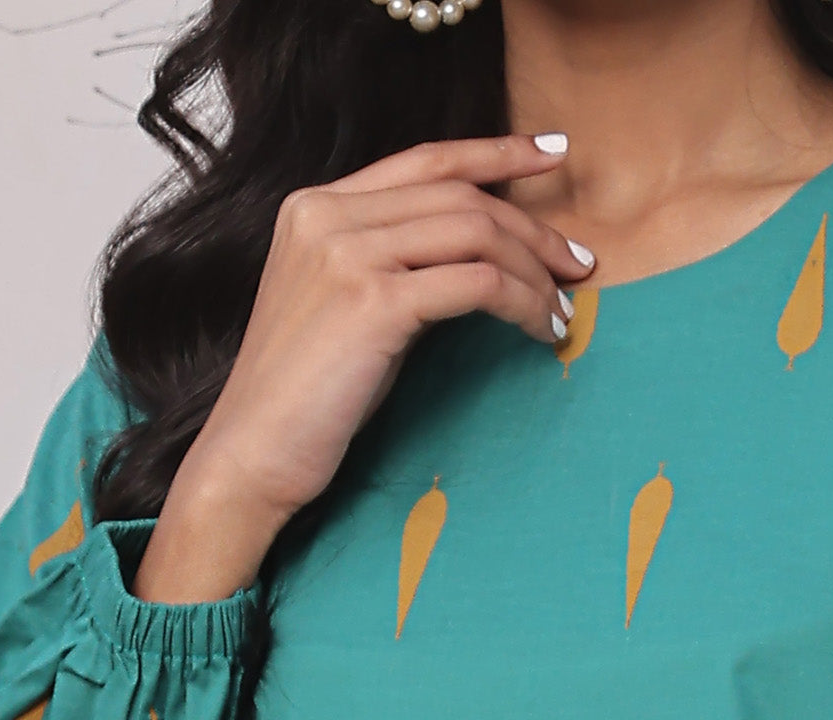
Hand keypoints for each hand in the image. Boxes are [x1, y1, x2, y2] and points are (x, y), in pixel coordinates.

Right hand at [168, 133, 593, 579]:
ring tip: (563, 310)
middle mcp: (327, 216)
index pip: (425, 160)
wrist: (252, 454)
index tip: (552, 154)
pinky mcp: (373, 302)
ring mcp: (348, 254)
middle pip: (462, 197)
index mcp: (315, 206)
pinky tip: (539, 330)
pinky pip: (477, 284)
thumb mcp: (343, 308)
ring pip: (477, 234)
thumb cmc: (303, 398)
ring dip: (534, 271)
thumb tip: (476, 260)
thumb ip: (390, 264)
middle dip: (533, 227)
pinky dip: (522, 304)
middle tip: (579, 264)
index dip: (497, 153)